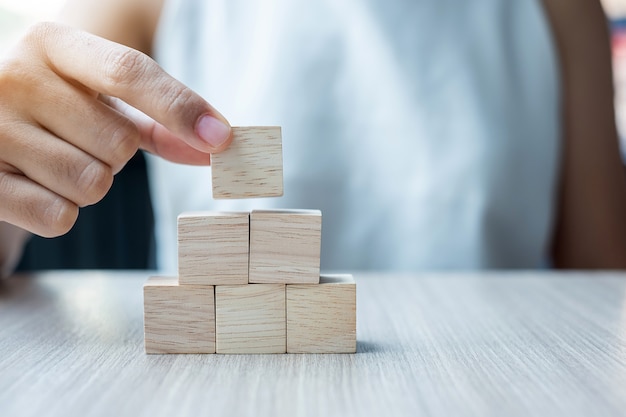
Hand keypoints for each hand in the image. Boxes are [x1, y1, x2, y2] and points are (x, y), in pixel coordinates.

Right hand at [0, 22, 230, 237]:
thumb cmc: (59, 108)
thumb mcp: (102, 98)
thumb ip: (161, 118)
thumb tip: (219, 142)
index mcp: (52, 44)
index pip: (128, 72)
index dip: (181, 108)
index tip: (221, 139)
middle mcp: (13, 77)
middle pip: (118, 143)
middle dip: (117, 155)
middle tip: (84, 141)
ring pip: (92, 184)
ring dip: (91, 184)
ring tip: (58, 160)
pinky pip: (59, 217)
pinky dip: (63, 211)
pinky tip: (39, 185)